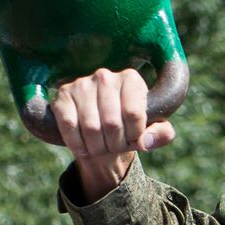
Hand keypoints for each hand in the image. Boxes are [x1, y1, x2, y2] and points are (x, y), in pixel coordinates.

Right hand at [51, 68, 176, 202]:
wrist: (100, 125)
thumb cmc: (130, 126)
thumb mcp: (152, 129)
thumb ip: (161, 134)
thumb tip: (146, 142)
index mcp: (131, 79)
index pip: (134, 113)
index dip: (135, 135)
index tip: (133, 140)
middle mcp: (105, 76)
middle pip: (112, 123)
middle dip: (115, 144)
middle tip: (116, 148)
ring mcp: (81, 84)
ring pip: (91, 127)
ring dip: (97, 147)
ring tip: (102, 148)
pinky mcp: (63, 96)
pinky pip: (69, 126)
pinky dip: (77, 144)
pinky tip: (84, 148)